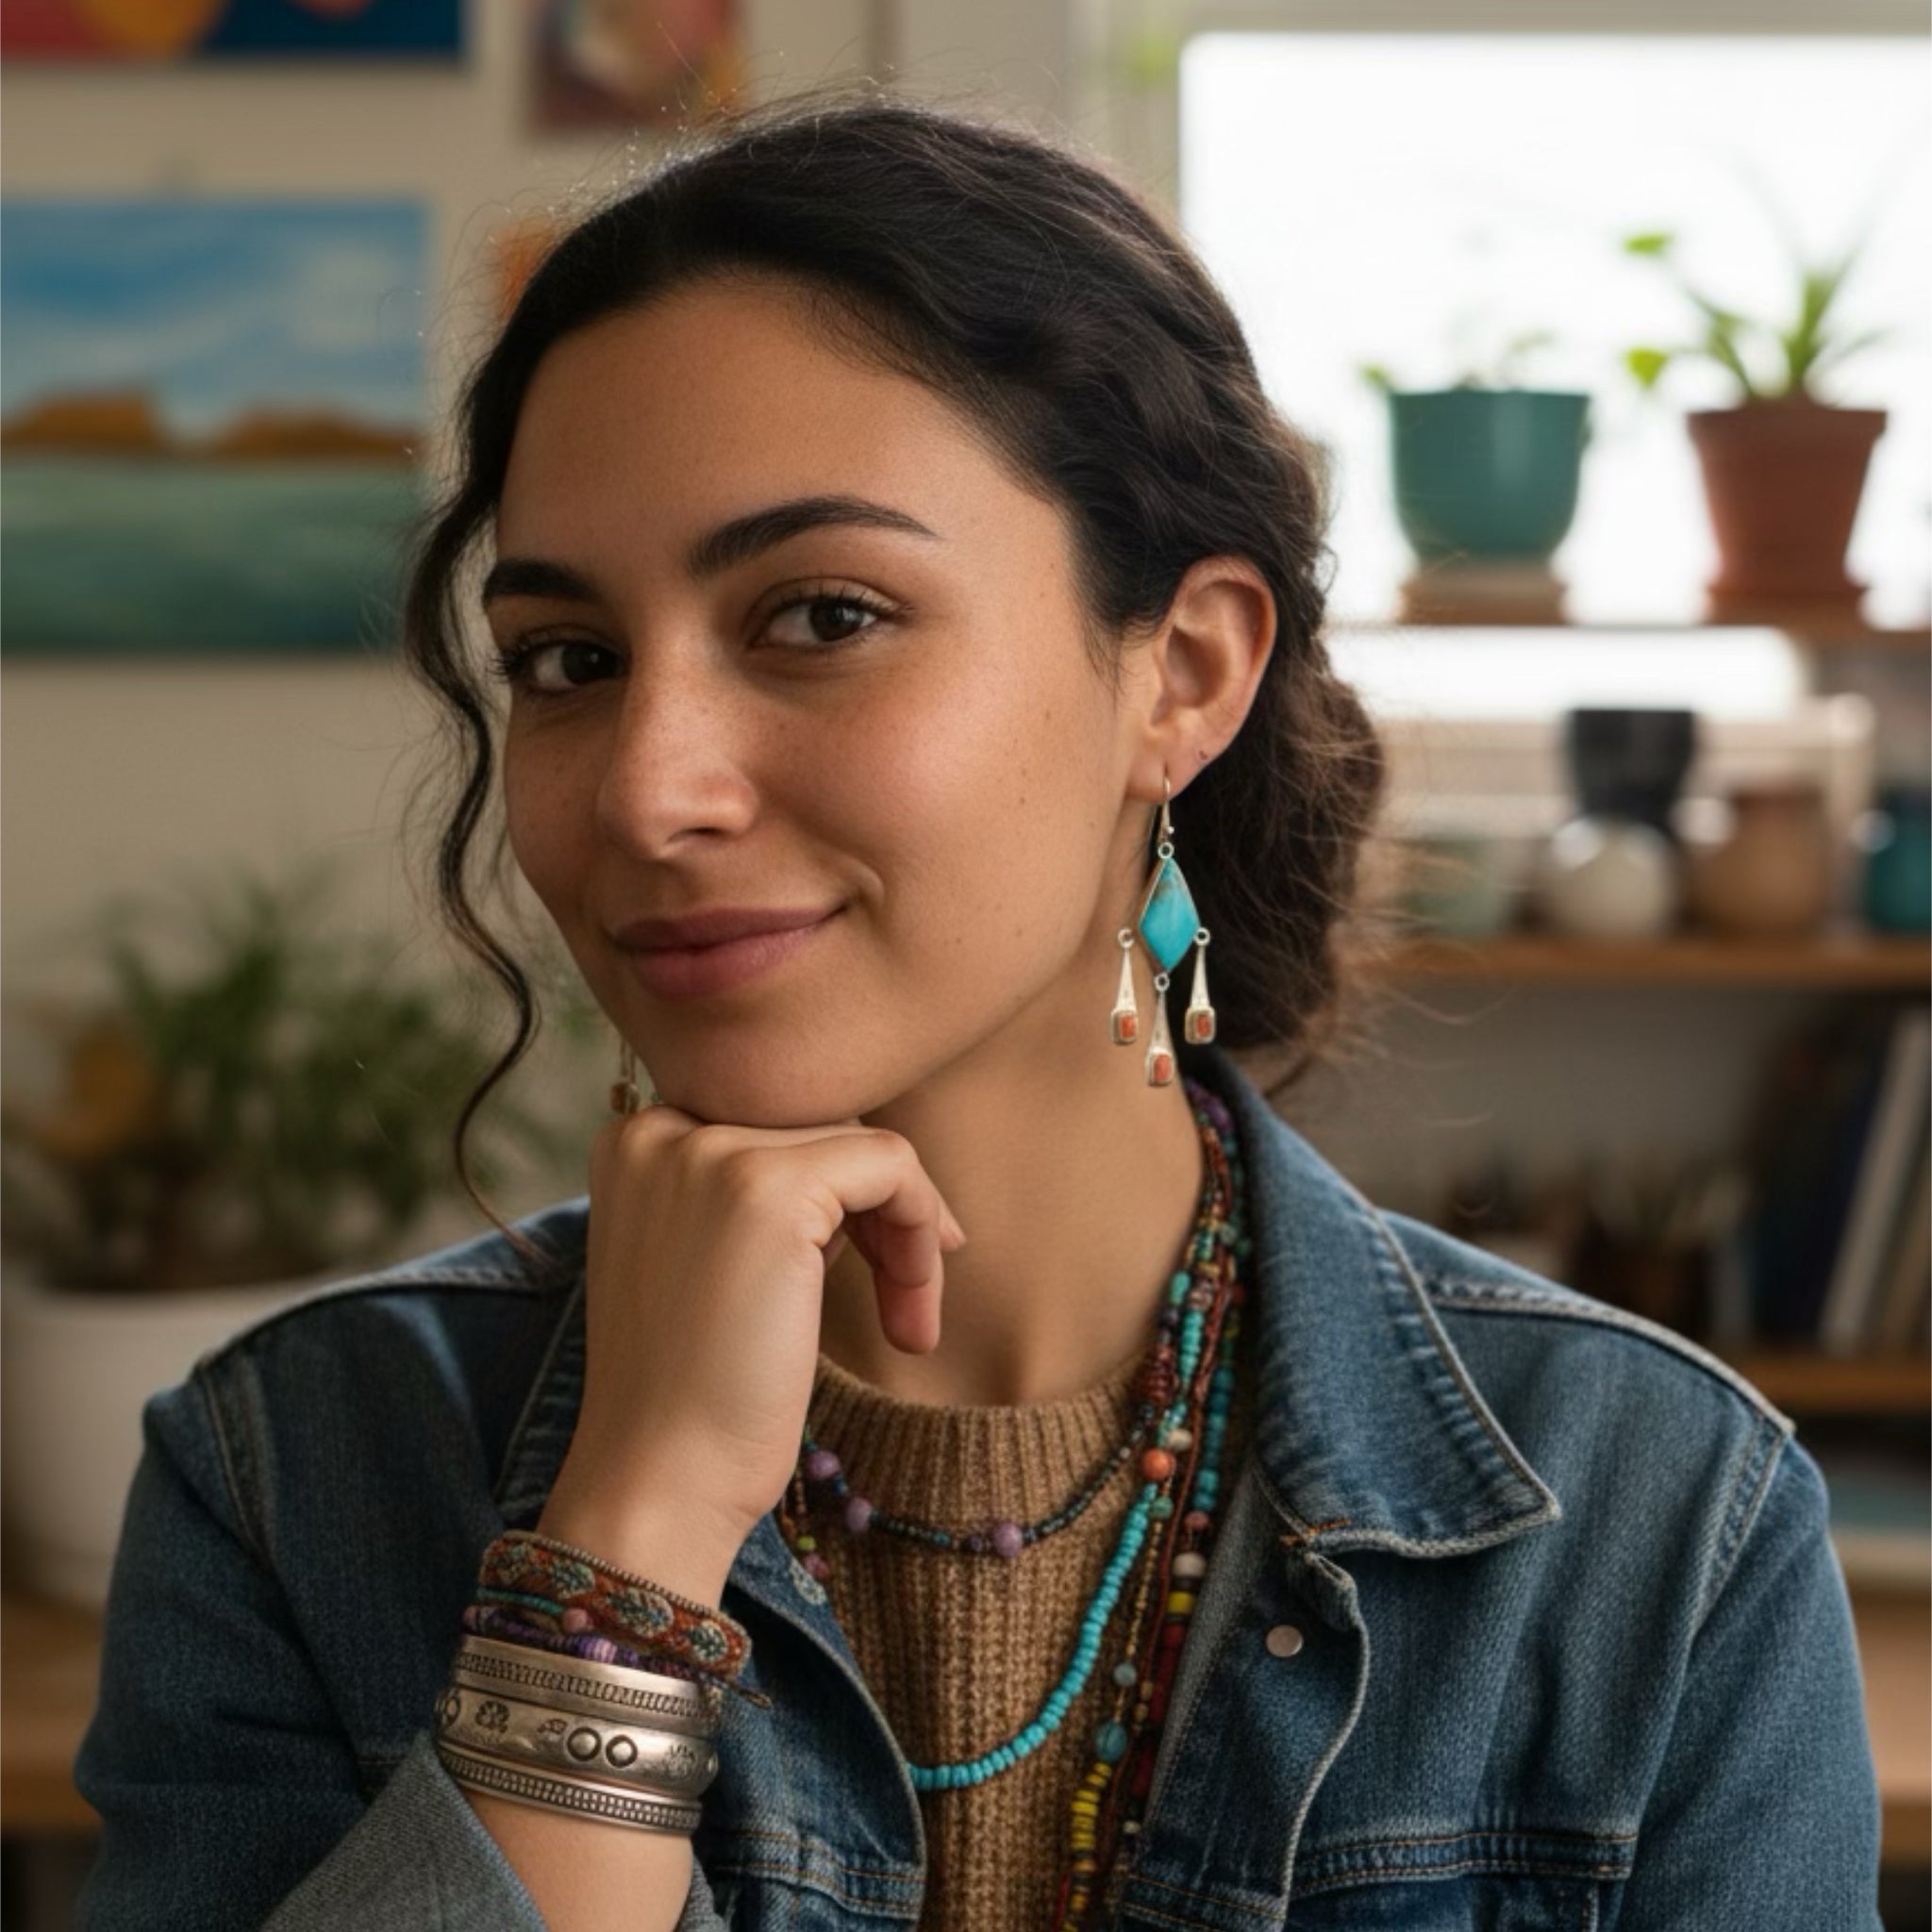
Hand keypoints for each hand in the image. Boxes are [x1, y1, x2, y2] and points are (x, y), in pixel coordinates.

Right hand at [537, 1101, 965, 1591]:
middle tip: (907, 1306)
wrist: (657, 1484)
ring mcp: (710, 1153)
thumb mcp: (708, 1262)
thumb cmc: (691, 1395)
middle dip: (880, 1215)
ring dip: (907, 1235)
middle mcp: (660, 1128)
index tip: (876, 1264)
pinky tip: (913, 1317)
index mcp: (635, 1141)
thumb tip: (873, 1162)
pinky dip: (922, 1232)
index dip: (840, 1194)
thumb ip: (760, 1198)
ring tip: (910, 1323)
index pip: (775, 1126)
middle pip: (822, 1129)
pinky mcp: (768, 1187)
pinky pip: (892, 1166)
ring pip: (864, 1147)